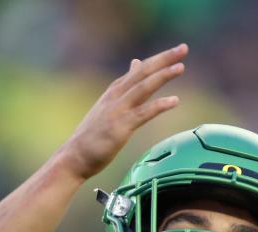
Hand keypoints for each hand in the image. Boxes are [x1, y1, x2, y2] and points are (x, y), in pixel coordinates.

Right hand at [59, 44, 187, 180]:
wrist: (74, 156)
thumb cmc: (92, 136)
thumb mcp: (108, 107)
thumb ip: (124, 88)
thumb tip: (135, 64)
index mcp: (114, 91)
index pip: (140, 70)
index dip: (159, 59)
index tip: (177, 50)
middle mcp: (116, 96)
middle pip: (143, 72)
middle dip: (164, 59)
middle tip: (183, 48)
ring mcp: (118, 110)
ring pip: (143, 87)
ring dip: (162, 75)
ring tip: (181, 66)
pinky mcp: (121, 127)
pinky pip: (143, 113)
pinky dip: (159, 105)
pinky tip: (175, 100)